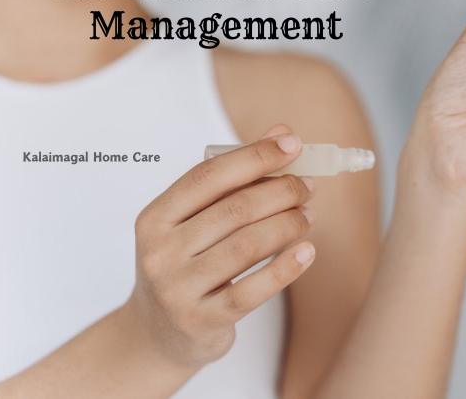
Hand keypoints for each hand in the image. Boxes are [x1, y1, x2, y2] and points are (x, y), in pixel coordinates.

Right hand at [125, 126, 316, 367]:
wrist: (158, 333)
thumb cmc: (185, 265)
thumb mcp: (195, 221)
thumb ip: (236, 177)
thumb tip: (282, 133)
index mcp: (156, 217)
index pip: (209, 175)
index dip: (255, 156)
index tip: (292, 144)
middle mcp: (160, 251)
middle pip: (234, 209)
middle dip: (281, 192)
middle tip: (308, 187)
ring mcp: (178, 289)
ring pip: (247, 246)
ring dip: (288, 225)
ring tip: (309, 216)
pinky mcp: (201, 321)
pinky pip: (252, 291)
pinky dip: (285, 268)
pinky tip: (307, 252)